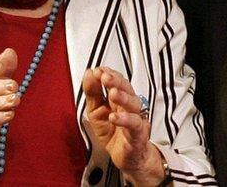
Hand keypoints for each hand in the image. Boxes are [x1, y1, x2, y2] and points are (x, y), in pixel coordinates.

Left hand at [82, 67, 165, 185]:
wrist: (126, 157)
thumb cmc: (113, 134)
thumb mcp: (96, 112)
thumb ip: (92, 94)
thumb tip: (89, 75)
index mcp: (118, 99)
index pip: (116, 81)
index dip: (108, 74)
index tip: (97, 70)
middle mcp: (128, 105)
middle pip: (126, 88)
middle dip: (115, 80)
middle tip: (104, 76)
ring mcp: (135, 118)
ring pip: (133, 103)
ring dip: (122, 97)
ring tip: (112, 93)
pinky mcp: (138, 133)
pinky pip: (134, 124)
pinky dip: (125, 119)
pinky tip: (115, 116)